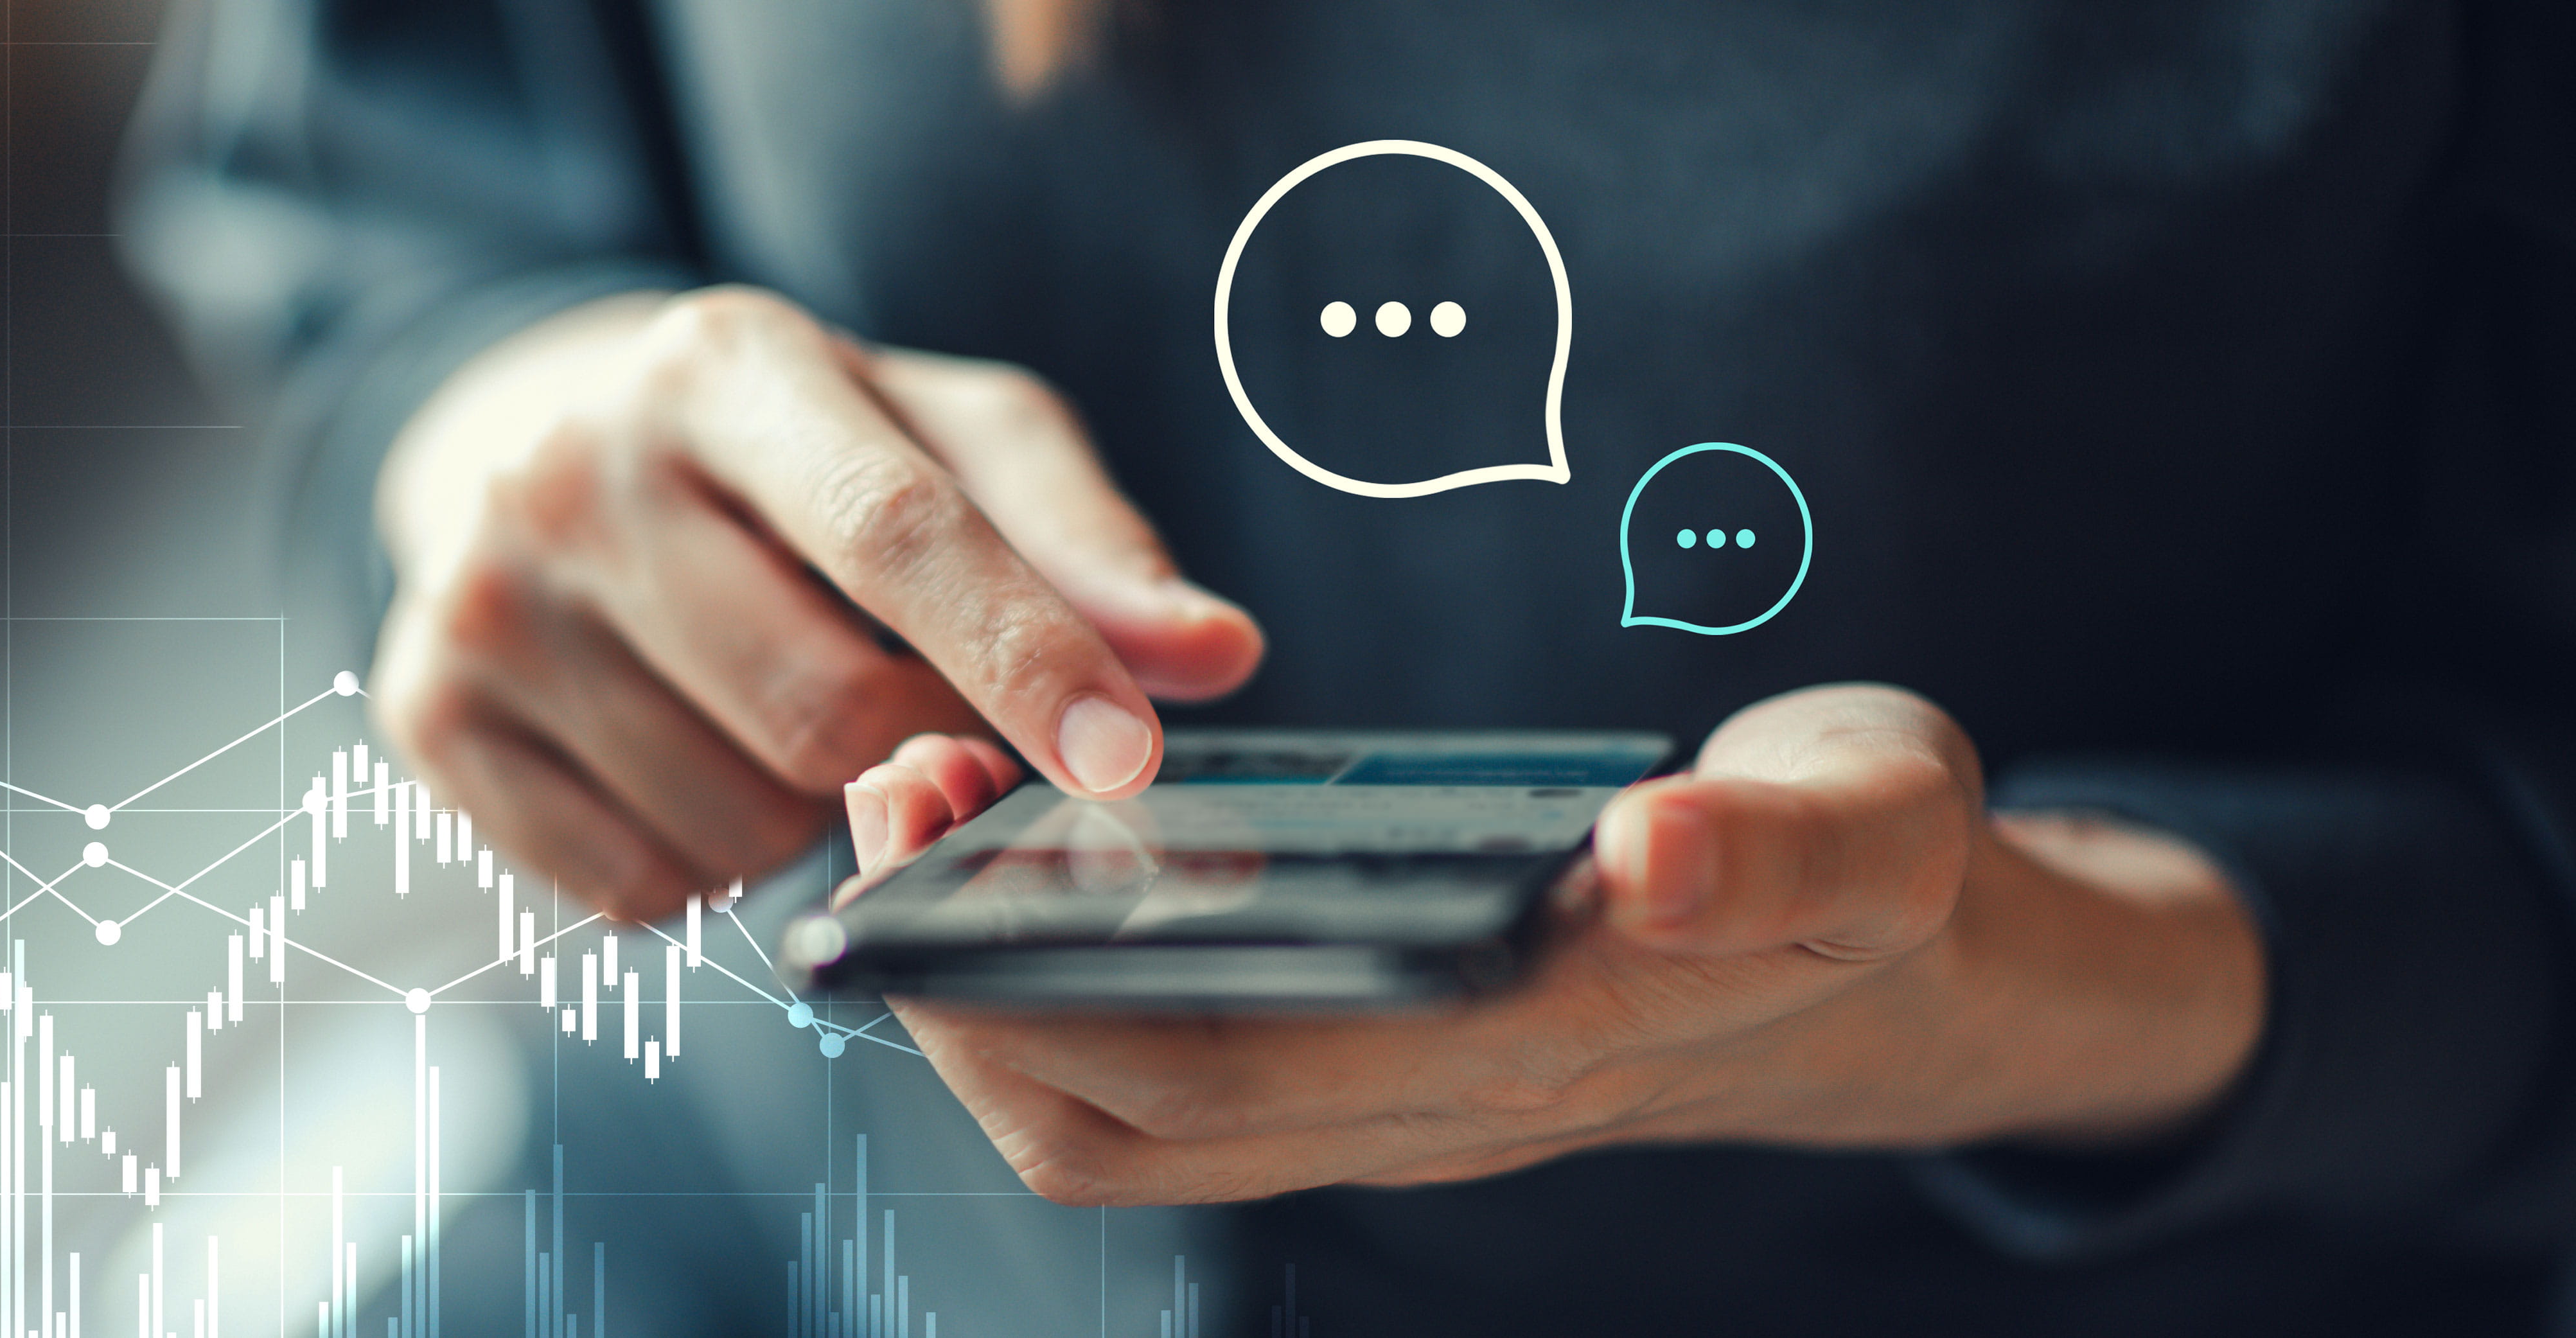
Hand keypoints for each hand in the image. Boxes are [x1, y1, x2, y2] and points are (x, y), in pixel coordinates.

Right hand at [369, 287, 1262, 919]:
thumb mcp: (951, 443)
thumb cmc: (803, 458)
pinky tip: (689, 757)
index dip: (1026, 657)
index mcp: (725, 365)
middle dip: (912, 747)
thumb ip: (1088, 546)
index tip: (1129, 761)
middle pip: (823, 711)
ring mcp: (484, 598)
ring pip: (735, 822)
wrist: (551, 453)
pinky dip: (703, 861)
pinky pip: (637, 890)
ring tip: (775, 708)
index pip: (898, 530)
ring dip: (806, 814)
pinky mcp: (431, 715)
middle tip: (907, 699)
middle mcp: (575, 466)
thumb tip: (1214, 655)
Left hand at [843, 686, 2266, 1204]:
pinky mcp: (1364, 1072)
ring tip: (929, 807)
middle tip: (891, 783)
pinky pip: (1156, 1083)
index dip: (1050, 980)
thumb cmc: (1860, 871)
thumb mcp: (1877, 823)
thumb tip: (1659, 855)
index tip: (944, 823)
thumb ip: (1786, 846)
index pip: (1229, 1067)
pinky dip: (1054, 993)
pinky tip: (1026, 860)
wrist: (1882, 970)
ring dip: (985, 993)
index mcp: (1525, 1046)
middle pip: (1121, 1115)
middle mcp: (1424, 1110)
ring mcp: (1383, 1109)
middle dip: (961, 977)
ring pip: (1119, 1124)